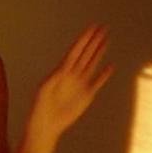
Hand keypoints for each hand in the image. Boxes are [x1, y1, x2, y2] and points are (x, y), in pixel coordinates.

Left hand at [29, 25, 112, 141]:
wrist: (46, 124)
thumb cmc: (40, 107)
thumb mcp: (43, 90)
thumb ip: (53, 78)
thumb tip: (63, 69)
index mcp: (62, 71)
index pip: (76, 51)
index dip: (84, 39)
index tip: (91, 28)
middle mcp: (72, 75)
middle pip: (86, 53)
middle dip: (94, 40)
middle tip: (103, 27)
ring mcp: (80, 84)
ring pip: (92, 64)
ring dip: (99, 52)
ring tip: (106, 40)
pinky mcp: (87, 96)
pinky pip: (98, 82)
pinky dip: (104, 75)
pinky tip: (110, 66)